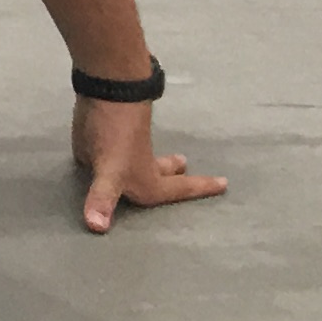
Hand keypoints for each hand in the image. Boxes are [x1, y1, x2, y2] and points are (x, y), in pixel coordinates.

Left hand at [74, 95, 227, 231]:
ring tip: (159, 159)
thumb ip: (103, 199)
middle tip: (185, 165)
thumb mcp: (109, 173)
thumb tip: (96, 227)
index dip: (200, 189)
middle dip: (175, 174)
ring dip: (153, 160)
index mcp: (148, 182)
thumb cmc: (116, 139)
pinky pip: (121, 146)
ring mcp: (128, 147)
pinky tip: (108, 150)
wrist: (108, 93)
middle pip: (164, 172)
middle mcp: (142, 166)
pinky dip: (122, 151)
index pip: (178, 190)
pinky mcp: (110, 131)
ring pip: (146, 157)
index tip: (225, 183)